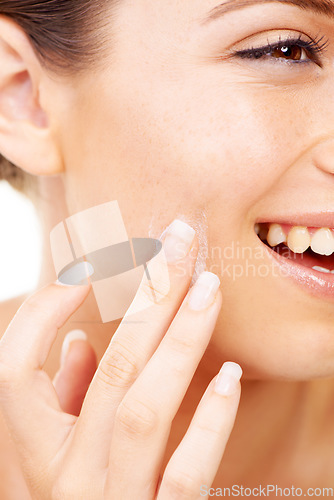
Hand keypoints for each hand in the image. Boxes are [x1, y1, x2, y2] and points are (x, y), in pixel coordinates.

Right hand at [0, 219, 241, 498]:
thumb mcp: (47, 459)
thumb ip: (59, 398)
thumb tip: (80, 341)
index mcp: (31, 452)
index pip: (16, 366)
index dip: (46, 310)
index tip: (89, 267)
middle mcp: (62, 477)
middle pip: (108, 368)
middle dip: (147, 296)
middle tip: (177, 241)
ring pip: (143, 407)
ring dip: (180, 340)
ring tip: (208, 286)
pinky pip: (184, 477)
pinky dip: (209, 423)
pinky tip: (232, 376)